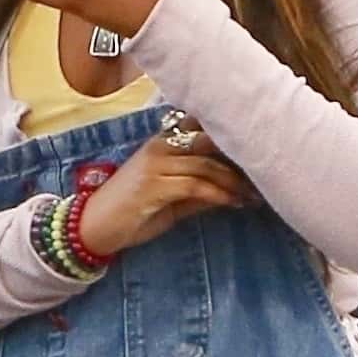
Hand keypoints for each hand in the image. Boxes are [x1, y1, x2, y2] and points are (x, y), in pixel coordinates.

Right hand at [79, 126, 252, 257]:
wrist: (94, 228)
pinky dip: (220, 194)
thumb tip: (230, 192)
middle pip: (209, 143)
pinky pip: (196, 184)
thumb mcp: (171, 201)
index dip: (230, 138)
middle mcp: (159, 146)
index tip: (257, 154)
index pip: (202, 128)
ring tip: (252, 196)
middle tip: (263, 177)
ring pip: (206, 164)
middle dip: (239, 159)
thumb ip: (197, 192)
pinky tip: (234, 204)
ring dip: (234, 182)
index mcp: (162, 142)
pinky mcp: (155, 185)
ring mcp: (156, 164)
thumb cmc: (131, 214)